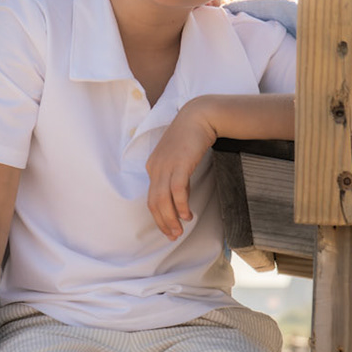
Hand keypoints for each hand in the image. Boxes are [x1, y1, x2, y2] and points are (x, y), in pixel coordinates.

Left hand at [146, 98, 217, 239]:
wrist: (199, 116)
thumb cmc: (191, 137)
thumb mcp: (180, 159)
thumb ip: (178, 178)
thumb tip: (181, 199)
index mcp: (153, 167)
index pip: (152, 198)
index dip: (159, 216)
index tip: (169, 228)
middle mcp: (155, 168)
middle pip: (154, 202)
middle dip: (163, 222)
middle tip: (173, 235)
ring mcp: (166, 166)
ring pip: (163, 199)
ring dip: (170, 218)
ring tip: (179, 230)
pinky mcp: (179, 163)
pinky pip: (177, 190)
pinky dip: (180, 205)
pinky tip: (187, 214)